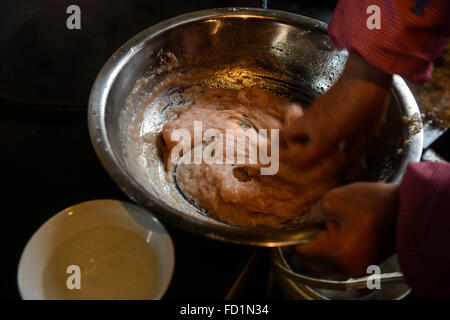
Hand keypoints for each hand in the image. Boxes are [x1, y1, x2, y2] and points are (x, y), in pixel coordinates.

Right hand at [282, 53, 391, 168]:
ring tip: (311, 141)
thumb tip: (347, 174)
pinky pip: (303, 119)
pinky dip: (306, 126)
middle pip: (283, 137)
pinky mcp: (315, 104)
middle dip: (289, 147)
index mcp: (323, 137)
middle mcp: (310, 125)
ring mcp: (310, 112)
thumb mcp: (364, 137)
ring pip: (291, 125)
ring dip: (296, 136)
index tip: (312, 170)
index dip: (302, 169)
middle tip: (304, 152)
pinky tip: (323, 128)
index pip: (300, 160)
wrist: (365, 75)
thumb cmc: (367, 109)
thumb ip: (353, 157)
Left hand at [295, 182, 398, 277]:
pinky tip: (343, 232)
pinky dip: (335, 250)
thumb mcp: (333, 200)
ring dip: (322, 248)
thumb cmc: (372, 202)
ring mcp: (356, 269)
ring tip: (332, 225)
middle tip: (317, 223)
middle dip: (309, 243)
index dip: (296, 236)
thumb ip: (312, 215)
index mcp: (336, 253)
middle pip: (312, 262)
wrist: (407, 209)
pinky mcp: (364, 266)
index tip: (300, 224)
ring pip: (325, 264)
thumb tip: (304, 225)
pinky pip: (339, 263)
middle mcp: (345, 268)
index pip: (301, 252)